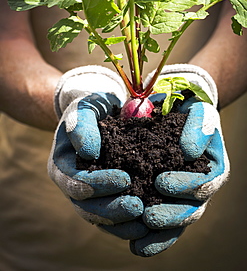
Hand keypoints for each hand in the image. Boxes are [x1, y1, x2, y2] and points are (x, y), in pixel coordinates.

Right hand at [48, 66, 143, 226]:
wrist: (99, 111)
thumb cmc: (90, 107)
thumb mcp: (84, 108)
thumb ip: (81, 126)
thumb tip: (89, 153)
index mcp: (62, 165)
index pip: (76, 182)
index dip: (98, 184)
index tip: (125, 178)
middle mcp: (71, 184)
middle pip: (87, 207)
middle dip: (112, 209)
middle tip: (138, 208)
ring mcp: (88, 193)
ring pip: (100, 217)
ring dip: (122, 222)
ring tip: (146, 222)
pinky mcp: (104, 195)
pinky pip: (113, 215)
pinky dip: (128, 222)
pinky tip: (148, 221)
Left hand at [101, 64, 228, 256]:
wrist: (177, 110)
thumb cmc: (189, 109)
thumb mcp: (199, 109)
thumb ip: (200, 126)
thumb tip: (189, 151)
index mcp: (212, 166)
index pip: (205, 183)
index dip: (186, 186)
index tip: (161, 182)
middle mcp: (201, 185)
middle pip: (192, 209)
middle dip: (171, 214)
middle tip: (148, 216)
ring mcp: (184, 195)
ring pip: (177, 221)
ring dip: (160, 230)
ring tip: (138, 233)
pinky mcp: (166, 200)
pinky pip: (163, 224)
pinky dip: (152, 238)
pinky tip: (136, 245)